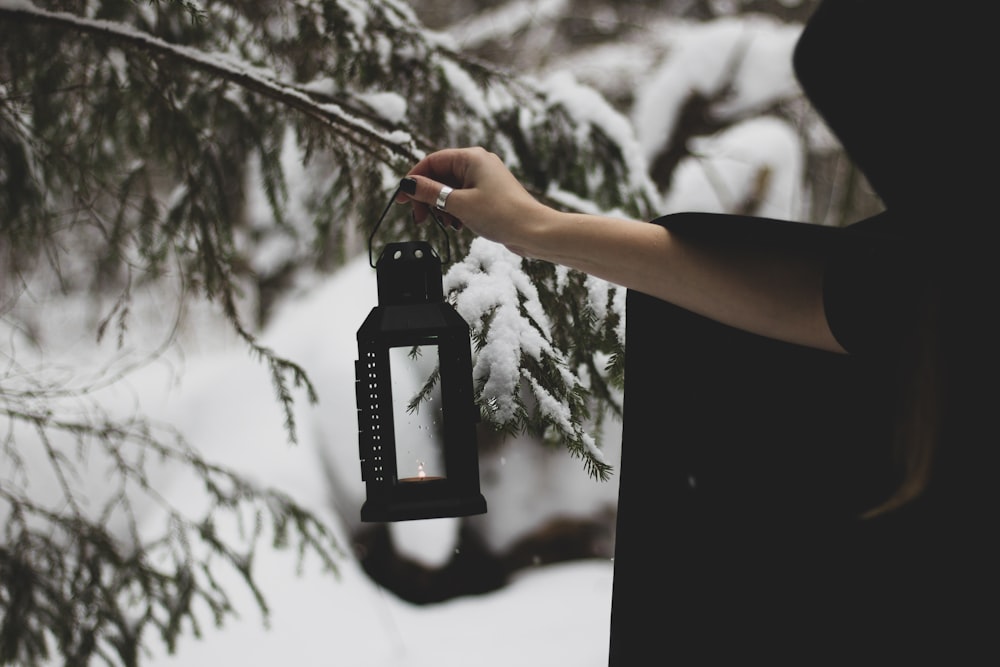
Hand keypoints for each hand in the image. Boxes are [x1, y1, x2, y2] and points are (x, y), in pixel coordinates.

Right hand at [395, 147, 550, 255]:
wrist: (534, 231)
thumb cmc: (501, 214)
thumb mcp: (459, 204)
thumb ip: (430, 193)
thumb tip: (409, 184)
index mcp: (471, 158)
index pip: (432, 162)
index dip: (414, 179)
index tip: (401, 198)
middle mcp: (478, 164)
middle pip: (440, 176)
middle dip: (427, 197)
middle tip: (419, 218)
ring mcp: (485, 180)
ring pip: (450, 189)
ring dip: (441, 207)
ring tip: (443, 224)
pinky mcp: (490, 195)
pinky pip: (463, 198)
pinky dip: (454, 210)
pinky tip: (456, 225)